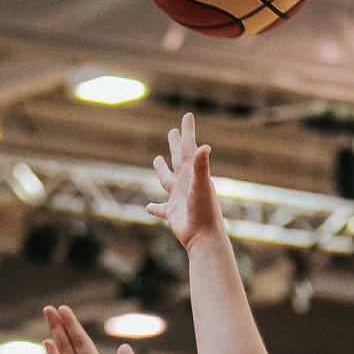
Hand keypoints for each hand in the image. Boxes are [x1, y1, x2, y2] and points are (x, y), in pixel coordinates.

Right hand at [147, 113, 222, 252]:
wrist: (204, 237)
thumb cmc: (204, 211)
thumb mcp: (201, 185)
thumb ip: (201, 166)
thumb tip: (204, 146)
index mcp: (192, 173)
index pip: (188, 147)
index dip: (187, 131)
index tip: (188, 115)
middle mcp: (186, 183)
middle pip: (178, 159)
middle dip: (175, 145)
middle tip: (172, 132)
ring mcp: (178, 197)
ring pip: (167, 180)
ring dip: (162, 170)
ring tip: (157, 160)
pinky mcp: (172, 213)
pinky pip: (160, 209)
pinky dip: (155, 208)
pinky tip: (148, 208)